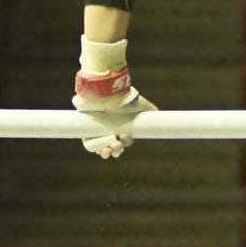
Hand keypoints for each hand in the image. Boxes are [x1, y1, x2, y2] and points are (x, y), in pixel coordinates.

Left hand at [72, 35, 156, 159]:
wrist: (105, 93)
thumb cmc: (122, 98)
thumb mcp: (140, 104)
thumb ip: (151, 111)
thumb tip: (159, 115)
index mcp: (120, 125)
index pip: (123, 140)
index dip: (125, 143)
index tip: (126, 139)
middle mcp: (108, 128)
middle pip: (113, 146)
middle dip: (117, 150)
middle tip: (118, 146)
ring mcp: (97, 131)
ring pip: (102, 148)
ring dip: (107, 153)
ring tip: (109, 150)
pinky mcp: (86, 131)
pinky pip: (90, 145)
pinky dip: (95, 148)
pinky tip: (101, 147)